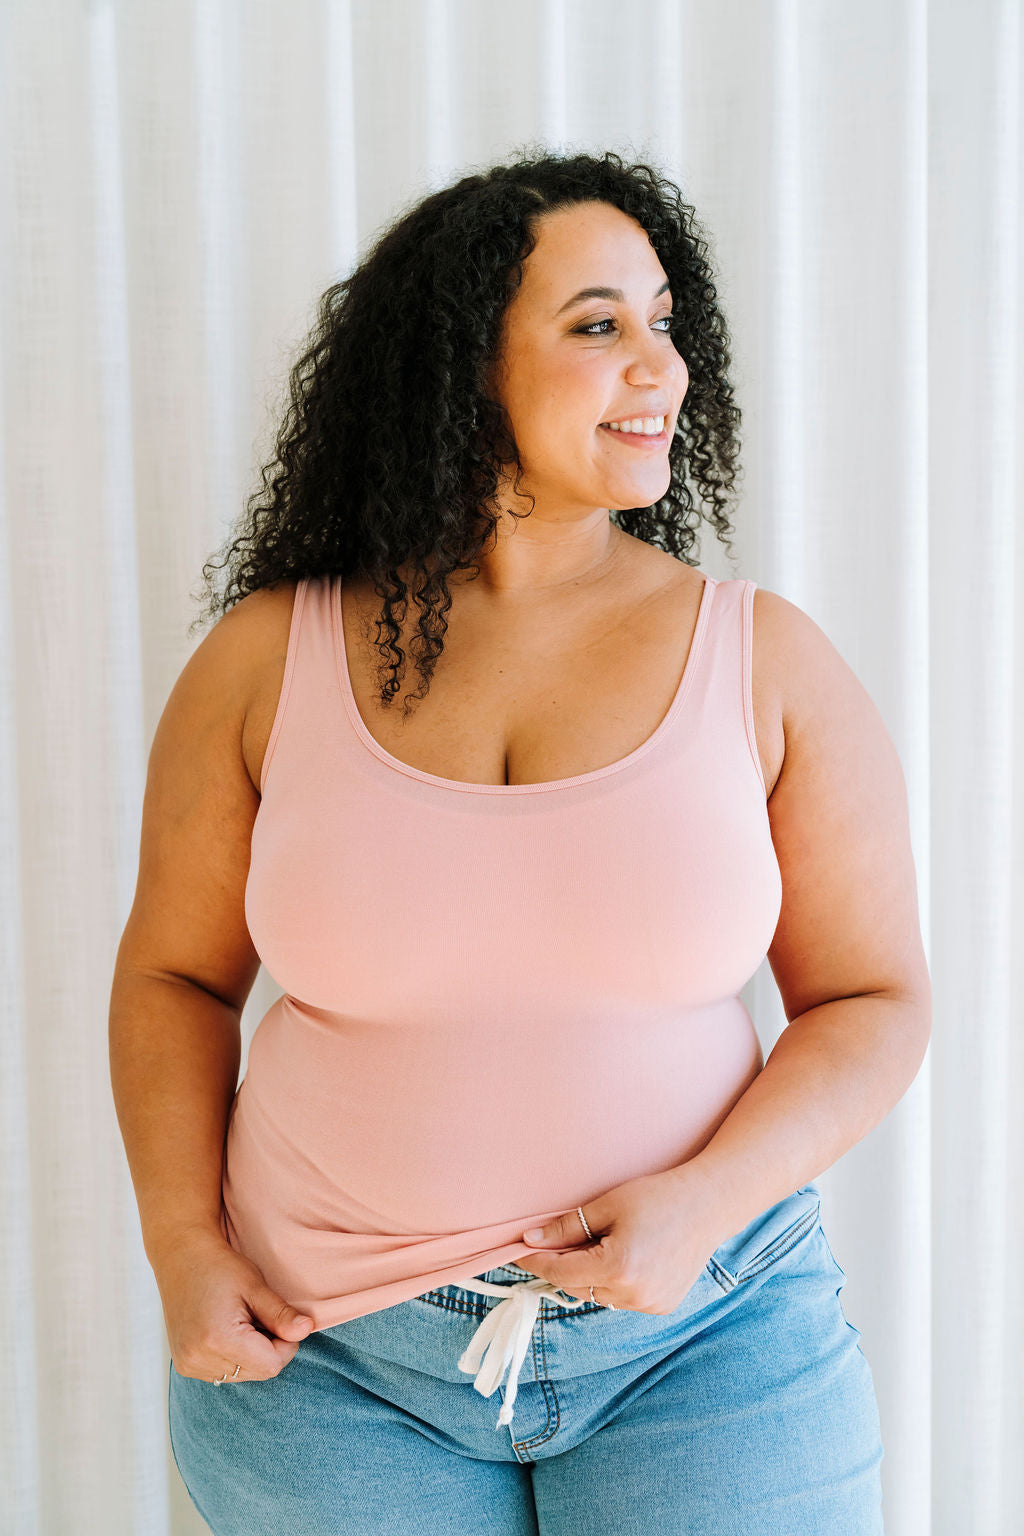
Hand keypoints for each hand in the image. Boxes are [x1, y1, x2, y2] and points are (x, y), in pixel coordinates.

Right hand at [150, 1227, 314, 1382]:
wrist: (181, 1258)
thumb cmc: (221, 1267)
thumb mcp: (255, 1286)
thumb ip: (281, 1314)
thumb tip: (307, 1331)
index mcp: (219, 1339)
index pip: (272, 1365)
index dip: (285, 1343)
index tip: (279, 1318)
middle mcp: (199, 1359)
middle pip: (258, 1372)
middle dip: (268, 1348)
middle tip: (258, 1316)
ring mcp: (188, 1365)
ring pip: (241, 1375)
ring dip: (250, 1354)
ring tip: (240, 1321)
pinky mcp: (184, 1365)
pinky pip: (222, 1373)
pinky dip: (232, 1356)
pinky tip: (225, 1330)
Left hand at [519, 1165, 720, 1314]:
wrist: (708, 1204)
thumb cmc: (657, 1197)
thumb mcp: (607, 1205)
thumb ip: (565, 1228)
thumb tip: (530, 1240)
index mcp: (616, 1268)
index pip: (560, 1273)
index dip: (537, 1261)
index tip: (520, 1250)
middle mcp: (633, 1295)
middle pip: (577, 1287)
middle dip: (565, 1265)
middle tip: (562, 1238)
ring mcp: (650, 1305)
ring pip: (599, 1295)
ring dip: (591, 1276)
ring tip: (605, 1243)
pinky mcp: (662, 1306)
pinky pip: (623, 1299)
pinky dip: (616, 1283)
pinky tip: (629, 1257)